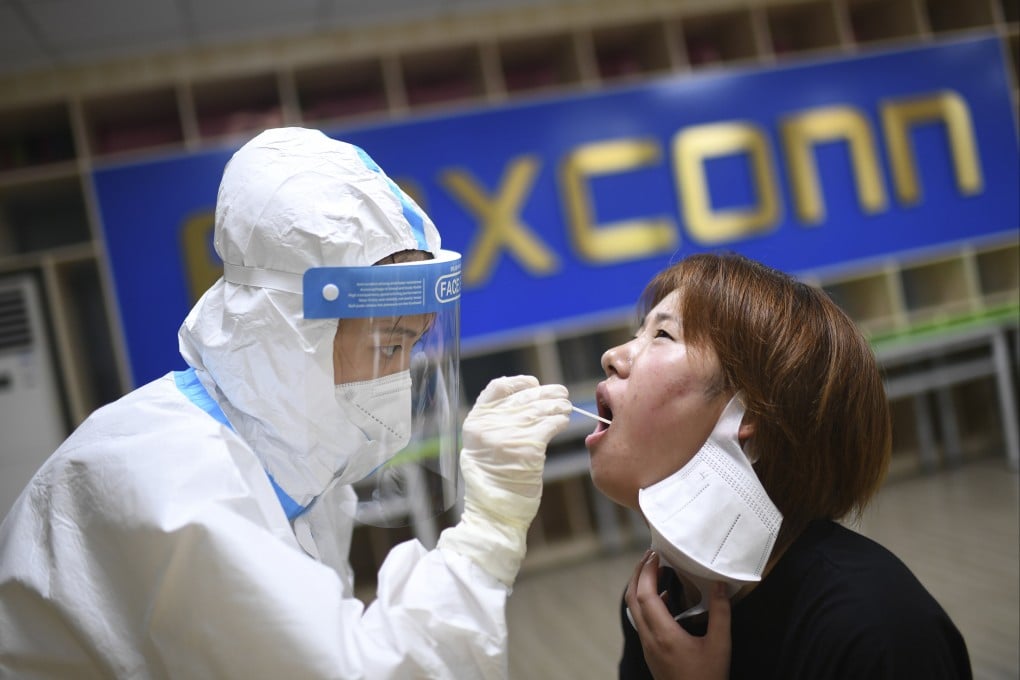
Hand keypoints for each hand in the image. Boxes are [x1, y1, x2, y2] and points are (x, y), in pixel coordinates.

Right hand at [437, 376, 570, 584]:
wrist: (494, 514)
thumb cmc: (494, 482)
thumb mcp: (484, 447)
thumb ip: (497, 423)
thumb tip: (527, 399)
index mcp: (475, 422)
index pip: (496, 388)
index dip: (517, 383)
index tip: (533, 384)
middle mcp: (489, 426)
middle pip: (523, 397)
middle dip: (546, 393)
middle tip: (561, 394)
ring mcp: (508, 435)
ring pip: (540, 408)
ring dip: (558, 404)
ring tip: (566, 406)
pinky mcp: (527, 448)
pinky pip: (550, 424)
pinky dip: (560, 420)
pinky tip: (563, 421)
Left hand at [626, 552, 730, 679]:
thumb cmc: (708, 679)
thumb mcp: (720, 645)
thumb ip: (720, 613)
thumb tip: (719, 584)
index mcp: (663, 634)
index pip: (645, 595)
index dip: (647, 571)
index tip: (655, 554)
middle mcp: (649, 639)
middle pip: (632, 599)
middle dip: (637, 573)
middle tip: (650, 556)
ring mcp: (648, 646)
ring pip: (634, 610)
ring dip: (640, 587)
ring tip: (655, 571)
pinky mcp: (651, 652)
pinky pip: (641, 621)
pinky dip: (647, 603)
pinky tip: (665, 598)